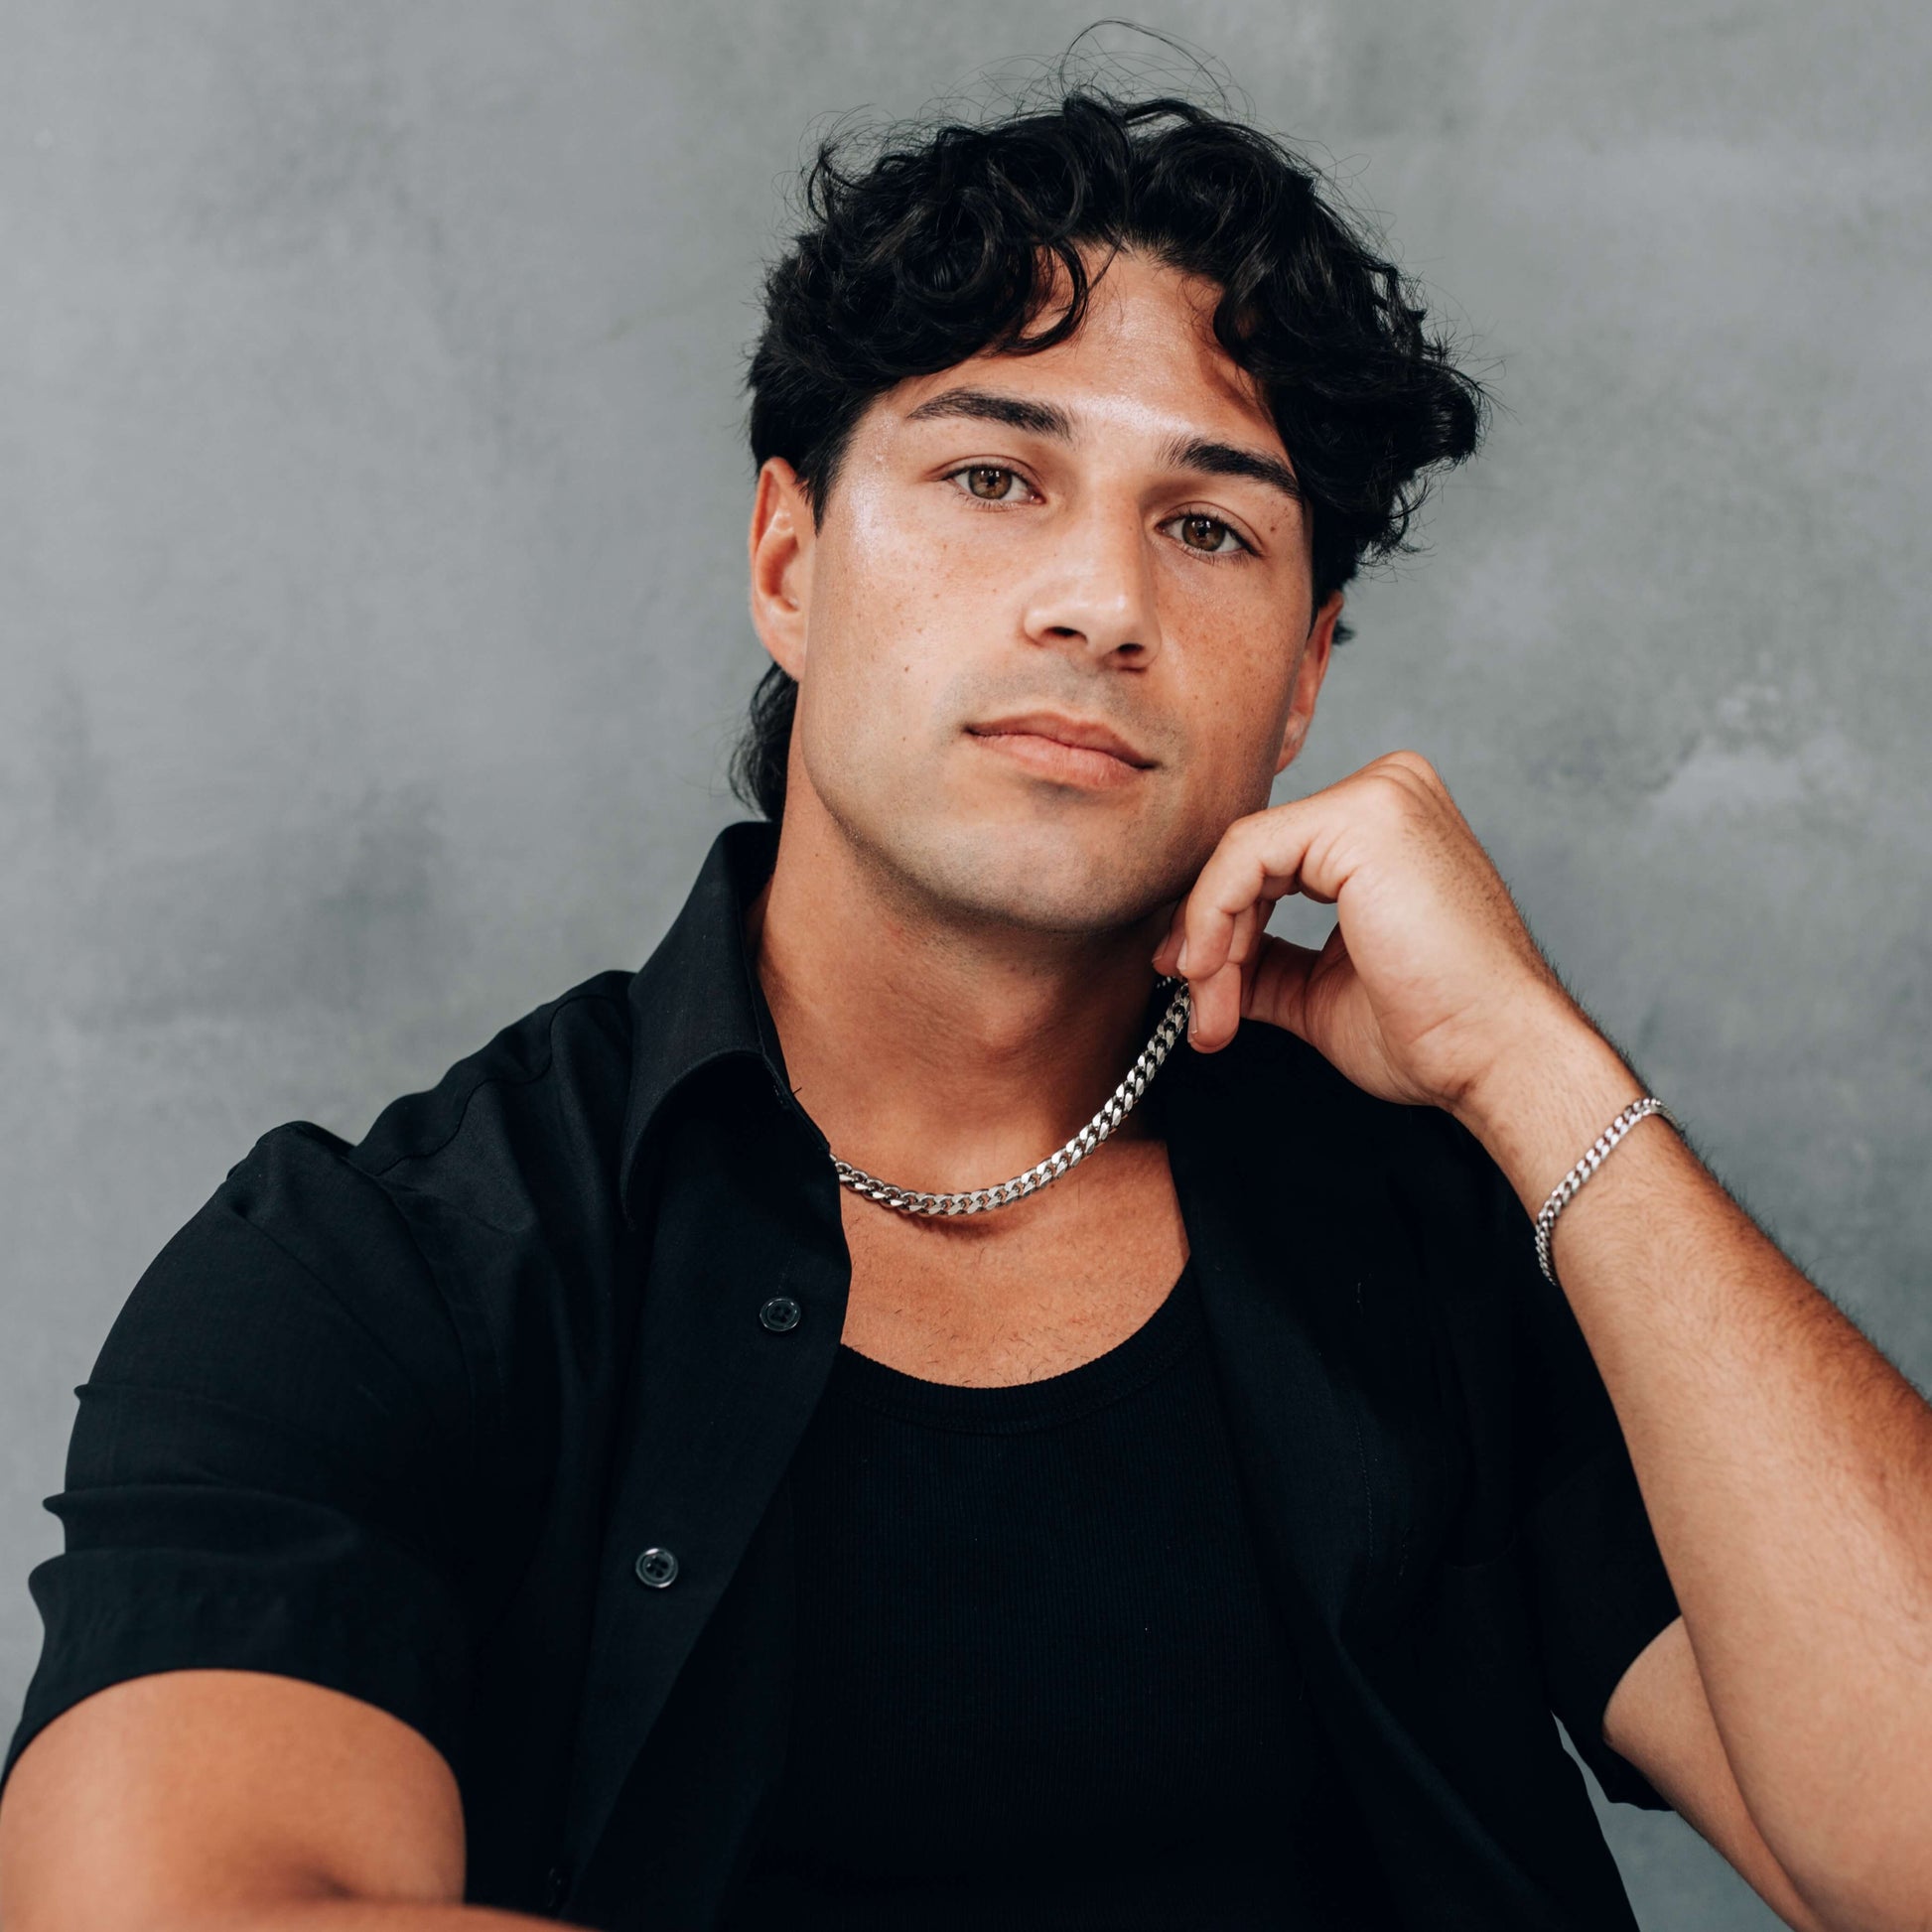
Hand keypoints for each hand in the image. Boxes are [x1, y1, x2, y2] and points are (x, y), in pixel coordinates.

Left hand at [1151, 751, 1589, 1117]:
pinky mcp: (1361, 816)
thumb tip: (1200, 961)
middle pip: (1251, 855)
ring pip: (1241, 856)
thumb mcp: (1323, 987)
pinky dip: (1214, 918)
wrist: (1500, 1057)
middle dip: (1210, 941)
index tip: (1197, 990)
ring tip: (1215, 1014)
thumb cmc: (1439, 1030)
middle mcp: (1388, 791)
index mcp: (1387, 822)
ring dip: (1212, 944)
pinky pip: (1246, 854)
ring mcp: (1380, 795)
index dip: (1219, 925)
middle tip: (1202, 1013)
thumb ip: (1265, 959)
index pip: (1271, 859)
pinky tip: (1215, 974)